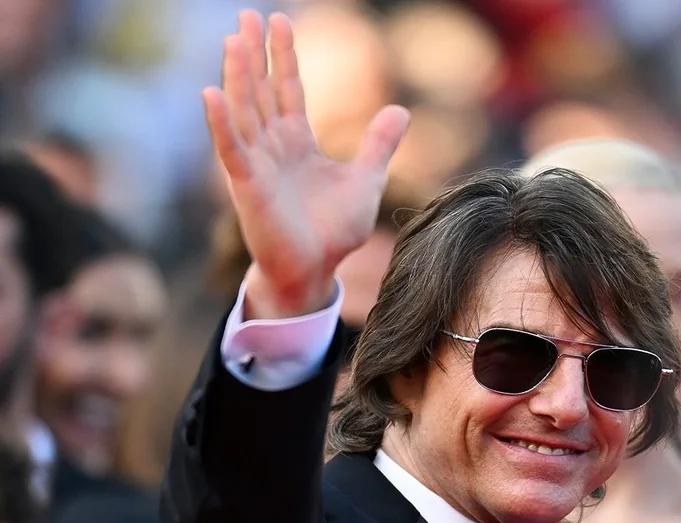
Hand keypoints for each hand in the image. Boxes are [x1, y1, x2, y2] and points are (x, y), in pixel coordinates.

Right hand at [204, 10, 409, 317]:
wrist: (315, 270)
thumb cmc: (333, 231)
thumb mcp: (366, 181)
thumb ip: (378, 145)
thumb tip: (400, 110)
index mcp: (298, 143)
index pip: (288, 90)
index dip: (284, 57)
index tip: (279, 21)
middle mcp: (273, 148)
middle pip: (261, 91)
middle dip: (254, 54)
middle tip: (245, 15)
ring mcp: (257, 164)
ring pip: (244, 111)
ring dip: (238, 76)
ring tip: (234, 39)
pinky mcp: (247, 186)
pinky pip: (231, 149)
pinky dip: (220, 123)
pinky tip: (211, 92)